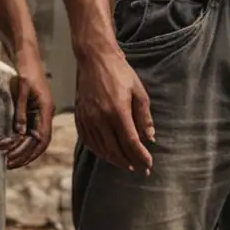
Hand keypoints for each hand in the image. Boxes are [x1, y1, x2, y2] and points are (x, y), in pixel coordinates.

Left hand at [0, 50, 53, 168]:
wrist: (27, 56)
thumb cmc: (26, 70)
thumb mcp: (21, 89)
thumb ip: (20, 111)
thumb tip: (20, 132)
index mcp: (46, 109)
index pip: (41, 137)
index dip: (29, 151)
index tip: (14, 159)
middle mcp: (45, 113)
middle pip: (39, 142)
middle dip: (25, 154)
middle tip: (8, 164)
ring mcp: (40, 112)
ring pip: (34, 138)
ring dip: (22, 149)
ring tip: (7, 158)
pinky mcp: (33, 110)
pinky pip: (28, 129)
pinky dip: (20, 139)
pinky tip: (10, 145)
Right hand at [74, 47, 154, 174]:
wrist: (95, 59)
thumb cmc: (120, 73)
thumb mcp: (139, 91)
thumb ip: (144, 116)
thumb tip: (150, 138)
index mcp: (118, 111)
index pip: (131, 142)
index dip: (140, 156)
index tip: (149, 165)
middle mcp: (100, 118)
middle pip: (115, 150)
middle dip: (130, 162)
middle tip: (140, 170)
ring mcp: (87, 119)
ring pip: (101, 149)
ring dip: (115, 160)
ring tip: (127, 164)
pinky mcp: (79, 117)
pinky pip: (88, 141)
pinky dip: (99, 151)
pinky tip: (108, 154)